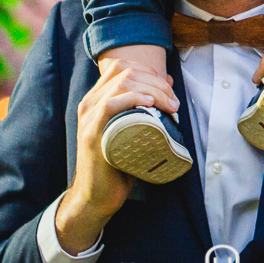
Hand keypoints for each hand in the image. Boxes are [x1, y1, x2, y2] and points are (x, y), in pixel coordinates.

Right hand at [56, 61, 175, 252]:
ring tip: (169, 106)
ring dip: (153, 89)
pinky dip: (133, 98)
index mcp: (97, 99)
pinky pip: (110, 104)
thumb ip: (144, 107)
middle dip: (156, 81)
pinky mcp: (92, 132)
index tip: (168, 89)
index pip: (122, 66)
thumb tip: (168, 82)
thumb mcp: (132, 129)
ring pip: (122, 83)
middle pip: (126, 71)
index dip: (149, 70)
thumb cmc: (118, 163)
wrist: (97, 195)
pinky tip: (149, 104)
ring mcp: (89, 116)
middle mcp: (90, 103)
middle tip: (174, 102)